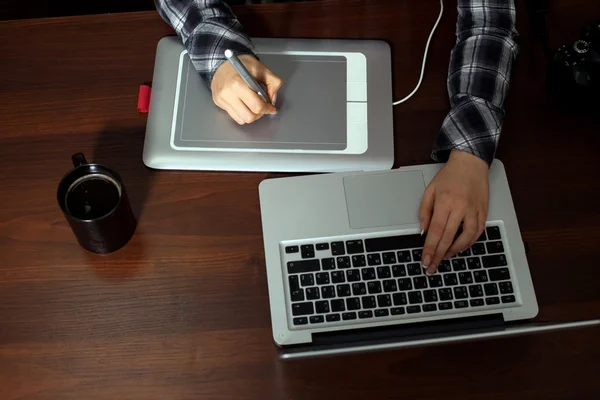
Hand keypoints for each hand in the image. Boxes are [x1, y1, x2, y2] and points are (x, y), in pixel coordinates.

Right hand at [211, 55, 282, 124]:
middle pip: (249, 117)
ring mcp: (221, 99)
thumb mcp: (262, 68)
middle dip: (259, 114)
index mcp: (238, 83)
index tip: (271, 108)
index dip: (267, 109)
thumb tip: (273, 99)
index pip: (256, 106)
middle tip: (263, 107)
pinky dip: (243, 114)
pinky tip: (245, 105)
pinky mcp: (218, 102)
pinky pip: (234, 117)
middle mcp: (227, 93)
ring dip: (251, 116)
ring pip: (242, 120)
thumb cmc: (242, 64)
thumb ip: (274, 82)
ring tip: (253, 106)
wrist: (222, 62)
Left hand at [419, 149, 489, 274]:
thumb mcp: (430, 190)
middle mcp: (460, 207)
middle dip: (439, 256)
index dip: (430, 249)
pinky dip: (469, 242)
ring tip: (446, 257)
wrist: (470, 163)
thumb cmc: (449, 176)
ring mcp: (474, 210)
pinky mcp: (483, 211)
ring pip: (466, 238)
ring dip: (455, 251)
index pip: (435, 231)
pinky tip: (460, 247)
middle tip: (432, 267)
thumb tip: (424, 232)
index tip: (425, 261)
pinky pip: (478, 232)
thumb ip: (424, 211)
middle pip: (448, 238)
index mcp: (445, 202)